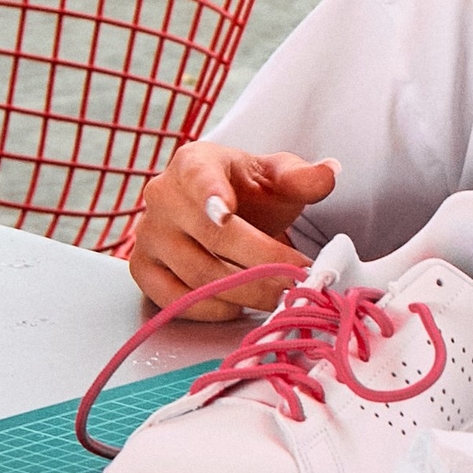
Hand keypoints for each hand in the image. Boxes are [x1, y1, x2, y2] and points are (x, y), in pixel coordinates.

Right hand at [128, 143, 339, 318]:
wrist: (222, 213)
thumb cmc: (249, 192)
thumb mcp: (278, 178)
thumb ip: (301, 176)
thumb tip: (328, 173)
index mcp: (193, 163)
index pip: (198, 177)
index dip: (210, 194)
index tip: (225, 211)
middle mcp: (161, 196)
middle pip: (211, 238)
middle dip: (262, 264)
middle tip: (297, 279)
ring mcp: (148, 235)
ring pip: (197, 275)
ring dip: (246, 292)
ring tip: (281, 296)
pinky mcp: (143, 270)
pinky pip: (175, 300)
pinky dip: (213, 309)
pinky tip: (241, 306)